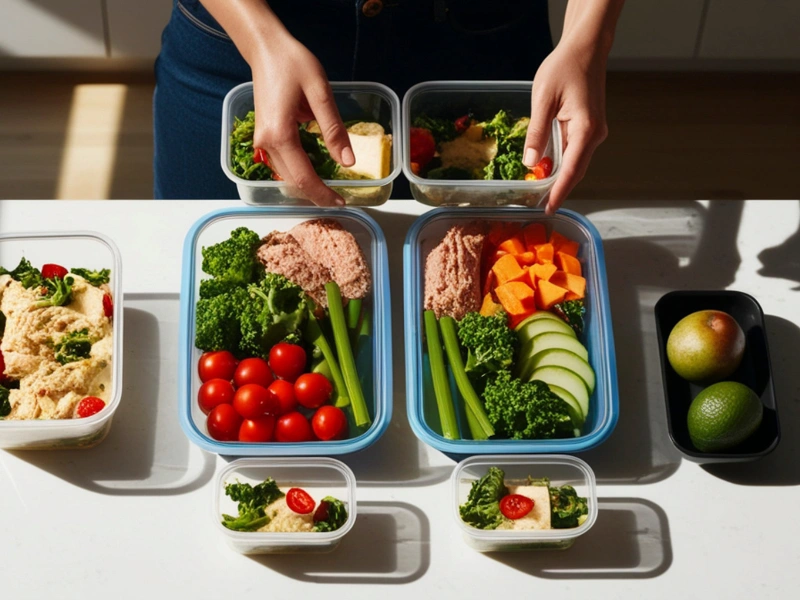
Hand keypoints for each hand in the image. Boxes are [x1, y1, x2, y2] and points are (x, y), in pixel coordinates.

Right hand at [251, 34, 353, 205]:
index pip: (304, 176)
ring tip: (331, 189)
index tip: (341, 202)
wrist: (265, 49)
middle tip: (339, 200)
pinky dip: (300, 172)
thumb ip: (333, 129)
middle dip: (316, 194)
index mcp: (280, 134)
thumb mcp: (320, 92)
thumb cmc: (292, 63)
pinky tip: (316, 172)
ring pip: (287, 175)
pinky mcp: (264, 136)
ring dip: (308, 185)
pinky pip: (284, 163)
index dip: (323, 193)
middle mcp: (266, 142)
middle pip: (293, 181)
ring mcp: (262, 141)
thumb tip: (348, 162)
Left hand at [523, 39, 608, 214]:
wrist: (586, 48)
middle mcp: (594, 134)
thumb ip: (537, 133)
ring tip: (540, 192)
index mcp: (585, 129)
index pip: (571, 170)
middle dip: (559, 189)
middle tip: (540, 206)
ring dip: (560, 177)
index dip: (559, 192)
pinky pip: (575, 151)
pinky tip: (547, 169)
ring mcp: (594, 131)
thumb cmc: (564, 68)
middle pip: (576, 171)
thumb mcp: (543, 100)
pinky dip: (562, 162)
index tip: (549, 209)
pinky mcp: (589, 127)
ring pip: (576, 162)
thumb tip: (530, 163)